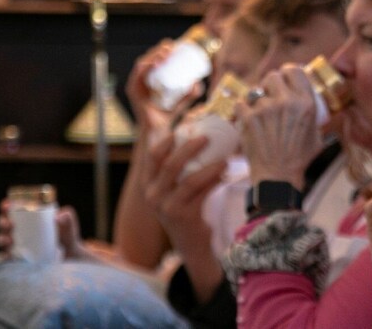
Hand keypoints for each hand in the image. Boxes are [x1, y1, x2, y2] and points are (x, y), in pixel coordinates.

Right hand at [0, 199, 88, 259]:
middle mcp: (19, 230)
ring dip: (2, 239)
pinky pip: (7, 257)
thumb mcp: (69, 224)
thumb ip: (67, 217)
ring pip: (2, 240)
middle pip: (4, 224)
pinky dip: (6, 256)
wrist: (70, 255)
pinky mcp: (18, 258)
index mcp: (28, 217)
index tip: (7, 206)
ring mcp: (17, 244)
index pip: (13, 209)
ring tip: (10, 240)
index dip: (6, 206)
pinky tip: (9, 255)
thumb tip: (57, 217)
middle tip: (10, 224)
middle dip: (3, 223)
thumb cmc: (66, 235)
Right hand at [126, 40, 202, 135]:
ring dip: (153, 54)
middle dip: (159, 49)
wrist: (159, 131)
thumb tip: (199, 81)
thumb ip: (191, 94)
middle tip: (172, 45)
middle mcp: (143, 81)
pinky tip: (155, 63)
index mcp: (152, 80)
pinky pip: (137, 75)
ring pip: (142, 63)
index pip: (156, 60)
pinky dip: (145, 67)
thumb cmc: (168, 116)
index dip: (164, 49)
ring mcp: (137, 85)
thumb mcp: (184, 102)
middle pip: (149, 59)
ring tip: (166, 52)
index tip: (176, 44)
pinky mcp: (133, 91)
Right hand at [143, 132, 226, 302]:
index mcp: (147, 184)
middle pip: (170, 165)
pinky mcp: (184, 216)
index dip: (166, 140)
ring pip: (189, 180)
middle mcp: (153, 196)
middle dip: (190, 148)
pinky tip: (225, 173)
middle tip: (207, 137)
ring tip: (224, 158)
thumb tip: (192, 134)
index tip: (183, 129)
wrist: (189, 242)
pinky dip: (215, 180)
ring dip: (209, 166)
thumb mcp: (171, 189)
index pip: (152, 157)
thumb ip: (175, 167)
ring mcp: (167, 207)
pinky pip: (203, 193)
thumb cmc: (184, 207)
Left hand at [236, 64, 323, 190]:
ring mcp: (265, 108)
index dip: (287, 72)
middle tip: (270, 96)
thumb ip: (315, 115)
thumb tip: (313, 101)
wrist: (278, 176)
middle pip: (273, 76)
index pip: (294, 70)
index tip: (284, 78)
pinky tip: (248, 119)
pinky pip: (241, 103)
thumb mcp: (317, 134)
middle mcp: (286, 101)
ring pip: (255, 91)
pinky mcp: (248, 117)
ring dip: (257, 101)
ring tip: (260, 115)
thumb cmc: (299, 158)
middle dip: (270, 85)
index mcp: (305, 103)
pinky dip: (242, 110)